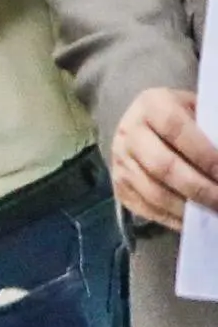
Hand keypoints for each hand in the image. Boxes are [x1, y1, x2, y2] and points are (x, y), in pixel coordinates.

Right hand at [111, 88, 217, 229]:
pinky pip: (145, 208)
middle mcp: (129, 131)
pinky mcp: (119, 184)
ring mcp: (120, 160)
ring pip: (153, 192)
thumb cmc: (186, 119)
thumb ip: (213, 133)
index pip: (176, 129)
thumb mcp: (201, 114)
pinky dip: (173, 220)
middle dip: (200, 189)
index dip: (205, 155)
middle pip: (162, 166)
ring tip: (214, 214)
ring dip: (189, 210)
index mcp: (152, 105)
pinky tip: (195, 221)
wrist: (149, 126)